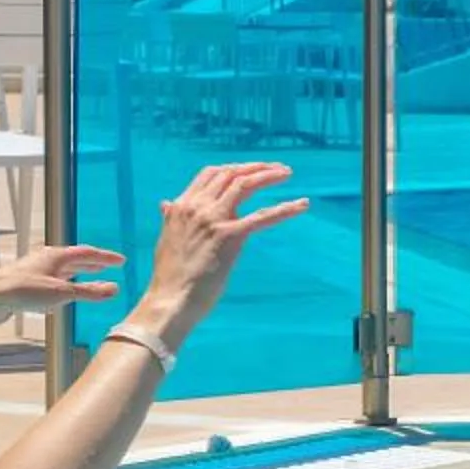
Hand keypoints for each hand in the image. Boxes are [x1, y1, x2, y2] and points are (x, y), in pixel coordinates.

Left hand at [0, 244, 124, 325]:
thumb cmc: (23, 291)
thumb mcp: (62, 293)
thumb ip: (90, 292)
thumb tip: (115, 289)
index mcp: (57, 255)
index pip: (88, 253)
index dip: (106, 258)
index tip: (121, 261)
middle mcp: (46, 259)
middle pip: (75, 258)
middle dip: (94, 263)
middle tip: (108, 266)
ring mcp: (36, 269)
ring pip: (63, 268)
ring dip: (79, 272)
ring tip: (90, 275)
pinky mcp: (27, 282)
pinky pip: (52, 278)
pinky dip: (65, 282)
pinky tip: (64, 291)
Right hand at [132, 163, 308, 345]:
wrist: (169, 301)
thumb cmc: (170, 277)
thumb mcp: (167, 239)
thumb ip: (171, 219)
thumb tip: (166, 203)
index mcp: (181, 206)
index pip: (211, 174)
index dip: (234, 168)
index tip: (253, 169)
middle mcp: (196, 207)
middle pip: (230, 174)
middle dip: (256, 167)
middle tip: (277, 169)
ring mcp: (213, 219)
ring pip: (245, 184)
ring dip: (269, 176)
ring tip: (287, 174)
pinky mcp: (229, 236)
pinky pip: (263, 216)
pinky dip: (286, 208)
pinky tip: (303, 204)